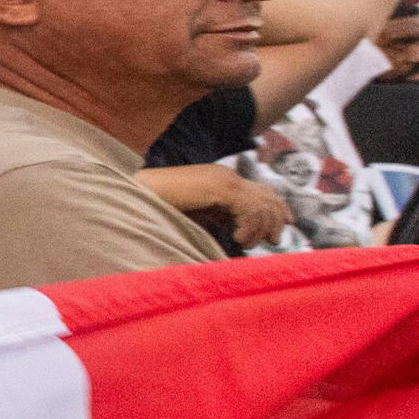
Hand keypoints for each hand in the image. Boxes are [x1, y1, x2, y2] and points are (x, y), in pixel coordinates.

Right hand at [150, 161, 292, 248]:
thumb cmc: (157, 208)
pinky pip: (250, 209)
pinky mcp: (220, 188)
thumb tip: (240, 231)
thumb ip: (218, 216)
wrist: (134, 196)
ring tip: (245, 242)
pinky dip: (250, 227)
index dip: (277, 208)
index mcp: (220, 179)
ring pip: (262, 204)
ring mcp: (224, 180)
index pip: (261, 190)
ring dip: (260, 228)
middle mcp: (226, 176)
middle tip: (273, 241)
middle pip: (268, 195)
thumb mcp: (196, 213)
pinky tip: (237, 238)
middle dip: (276, 220)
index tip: (285, 226)